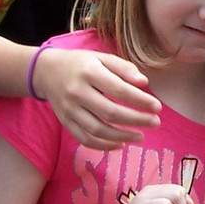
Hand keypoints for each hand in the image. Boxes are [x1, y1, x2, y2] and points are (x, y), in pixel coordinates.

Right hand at [33, 47, 161, 148]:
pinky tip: (120, 144)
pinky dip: (104, 145)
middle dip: (136, 120)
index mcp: (89, 72)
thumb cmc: (81, 64)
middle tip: (155, 122)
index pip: (118, 89)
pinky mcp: (65, 122)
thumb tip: (144, 82)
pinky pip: (85, 139)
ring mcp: (69, 110)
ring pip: (97, 130)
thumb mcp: (102, 57)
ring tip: (141, 136)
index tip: (157, 107)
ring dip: (122, 136)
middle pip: (110, 112)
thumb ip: (123, 68)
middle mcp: (77, 92)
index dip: (140, 100)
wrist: (46, 72)